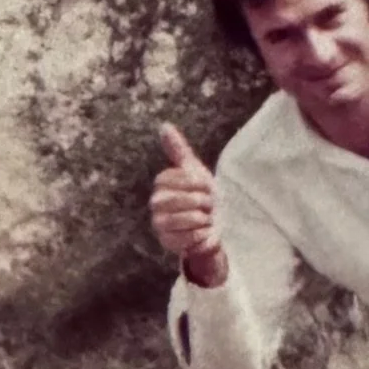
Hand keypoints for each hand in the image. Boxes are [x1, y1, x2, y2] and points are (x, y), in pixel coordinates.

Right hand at [151, 123, 226, 282]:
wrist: (212, 226)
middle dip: (201, 202)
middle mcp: (156, 203)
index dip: (194, 183)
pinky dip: (200, 234)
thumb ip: (178, 150)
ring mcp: (160, 224)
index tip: (207, 186)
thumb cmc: (204, 195)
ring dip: (201, 218)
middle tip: (210, 205)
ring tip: (207, 218)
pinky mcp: (168, 242)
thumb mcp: (195, 170)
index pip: (173, 179)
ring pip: (183, 218)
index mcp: (162, 185)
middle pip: (178, 199)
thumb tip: (164, 125)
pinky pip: (186, 237)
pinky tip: (204, 232)